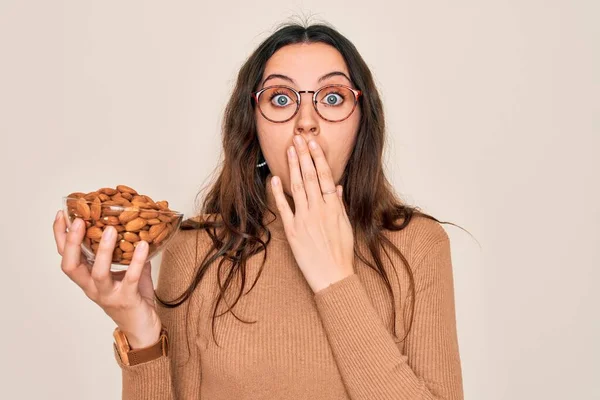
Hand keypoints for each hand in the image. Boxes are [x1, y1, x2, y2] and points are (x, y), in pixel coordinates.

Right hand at [53, 211, 161, 347]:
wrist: (143, 329)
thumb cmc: (133, 299)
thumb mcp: (125, 273)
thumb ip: (126, 254)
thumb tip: (133, 227)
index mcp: (87, 280)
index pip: (66, 257)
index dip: (60, 237)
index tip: (62, 214)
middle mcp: (92, 288)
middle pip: (71, 266)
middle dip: (71, 242)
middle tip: (78, 220)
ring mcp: (108, 295)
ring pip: (98, 272)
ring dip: (104, 250)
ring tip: (111, 229)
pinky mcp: (126, 299)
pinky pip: (130, 278)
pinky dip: (137, 260)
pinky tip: (143, 245)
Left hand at [270, 135, 354, 292]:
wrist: (333, 276)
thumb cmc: (341, 253)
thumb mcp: (345, 226)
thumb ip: (339, 205)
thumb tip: (337, 186)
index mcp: (334, 207)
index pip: (326, 176)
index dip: (318, 158)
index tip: (312, 143)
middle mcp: (319, 210)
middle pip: (310, 177)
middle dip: (303, 156)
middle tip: (297, 138)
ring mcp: (304, 219)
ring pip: (298, 187)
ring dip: (293, 167)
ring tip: (288, 150)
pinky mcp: (292, 231)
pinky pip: (284, 208)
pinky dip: (278, 192)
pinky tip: (274, 178)